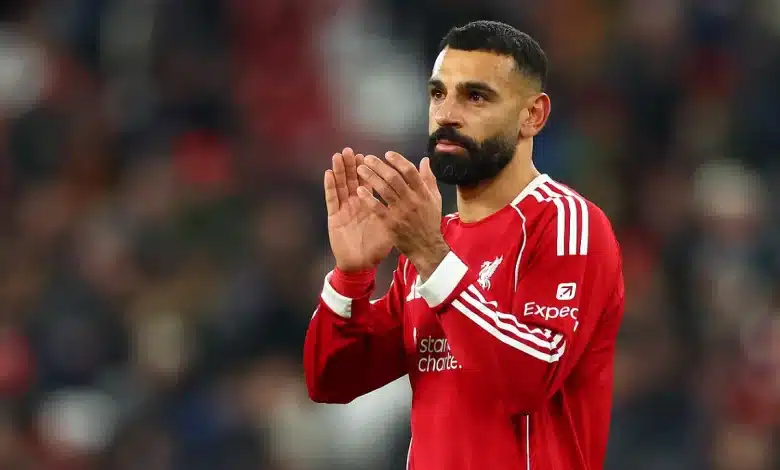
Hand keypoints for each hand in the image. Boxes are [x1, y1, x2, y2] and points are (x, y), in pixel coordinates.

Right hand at [324, 148, 392, 272]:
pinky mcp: (334, 217)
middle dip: (352, 165)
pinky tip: (329, 174)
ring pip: (341, 186)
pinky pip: (332, 199)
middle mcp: (356, 204)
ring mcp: (344, 209)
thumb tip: (412, 195)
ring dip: (340, 170)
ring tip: (339, 156)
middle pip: (353, 180)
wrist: (361, 264)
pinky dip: (330, 186)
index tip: (369, 156)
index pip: (370, 183)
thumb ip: (399, 210)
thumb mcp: (391, 227)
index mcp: (370, 205)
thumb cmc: (376, 247)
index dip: (369, 170)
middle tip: (350, 151)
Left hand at [356, 152, 448, 278]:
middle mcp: (412, 200)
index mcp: (424, 193)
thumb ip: (429, 179)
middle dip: (379, 166)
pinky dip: (368, 198)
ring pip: (384, 190)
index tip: (387, 154)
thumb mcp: (435, 199)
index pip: (410, 172)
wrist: (427, 247)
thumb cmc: (430, 221)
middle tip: (368, 158)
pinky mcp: (391, 224)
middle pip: (394, 178)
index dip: (398, 161)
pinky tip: (360, 190)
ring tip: (359, 169)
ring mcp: (401, 212)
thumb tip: (424, 160)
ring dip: (371, 177)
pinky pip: (377, 208)